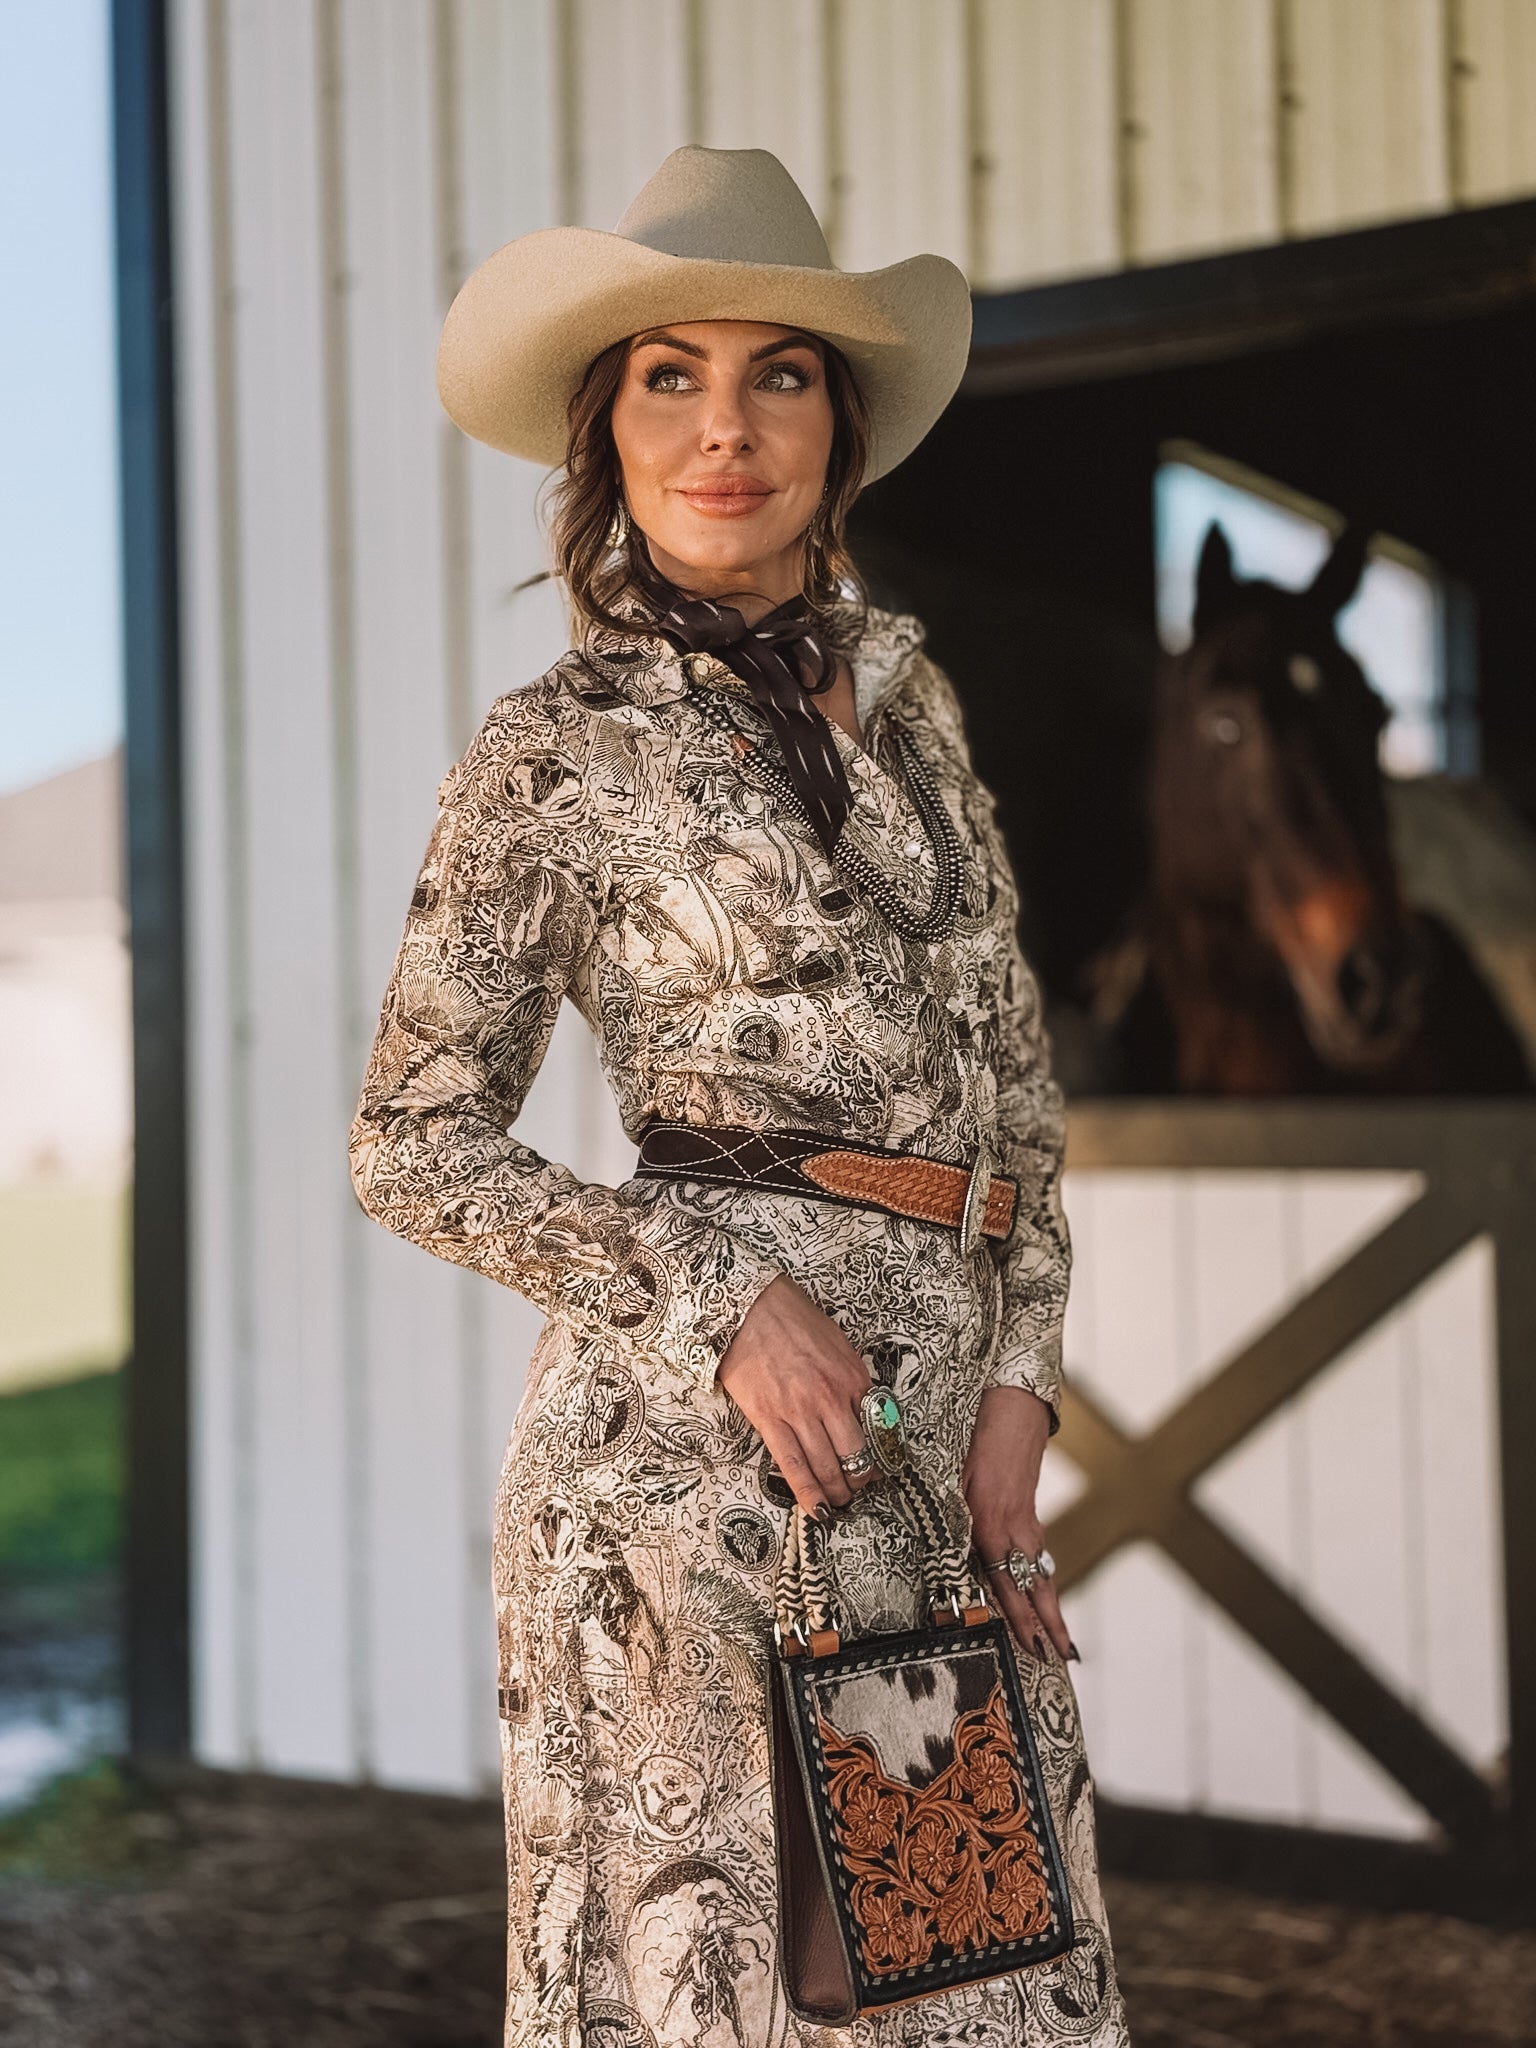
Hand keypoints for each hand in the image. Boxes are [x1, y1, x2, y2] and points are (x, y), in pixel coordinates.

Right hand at [717, 1274, 875, 1519]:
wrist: (747, 1306)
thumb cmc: (791, 1318)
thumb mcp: (837, 1343)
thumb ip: (850, 1379)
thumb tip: (858, 1411)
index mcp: (853, 1377)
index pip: (877, 1429)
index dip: (880, 1455)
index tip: (877, 1467)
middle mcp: (831, 1398)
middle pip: (855, 1454)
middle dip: (860, 1480)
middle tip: (858, 1490)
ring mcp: (799, 1411)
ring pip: (826, 1466)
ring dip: (836, 1492)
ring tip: (838, 1503)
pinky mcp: (769, 1419)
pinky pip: (792, 1465)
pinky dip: (807, 1492)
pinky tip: (816, 1510)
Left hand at [962, 1385, 1071, 1659]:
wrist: (1014, 1410)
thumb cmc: (976, 1442)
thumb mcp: (952, 1477)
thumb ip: (949, 1517)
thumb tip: (943, 1551)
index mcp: (991, 1525)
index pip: (1008, 1583)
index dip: (1020, 1618)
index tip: (1032, 1646)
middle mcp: (1014, 1531)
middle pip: (1036, 1588)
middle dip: (1050, 1625)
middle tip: (1062, 1658)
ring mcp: (1028, 1524)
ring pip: (1042, 1575)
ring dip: (1052, 1609)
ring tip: (1064, 1642)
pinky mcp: (1031, 1515)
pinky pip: (1038, 1557)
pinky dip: (1044, 1582)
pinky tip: (1046, 1597)